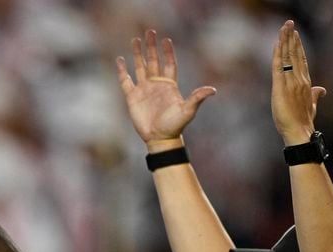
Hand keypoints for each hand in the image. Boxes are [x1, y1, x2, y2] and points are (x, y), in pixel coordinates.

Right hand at [116, 30, 215, 146]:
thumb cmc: (175, 125)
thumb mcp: (187, 110)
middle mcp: (156, 84)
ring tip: (135, 40)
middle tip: (149, 32)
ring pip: (140, 67)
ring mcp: (144, 89)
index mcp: (169, 85)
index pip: (169, 63)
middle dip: (151, 47)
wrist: (159, 138)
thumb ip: (197, 98)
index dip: (168, 52)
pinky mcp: (132, 97)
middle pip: (153, 61)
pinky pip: (126, 81)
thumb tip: (212, 90)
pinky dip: (122, 70)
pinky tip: (120, 60)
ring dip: (137, 54)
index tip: (166, 40)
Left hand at [271, 20, 326, 144]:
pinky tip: (276, 44)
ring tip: (284, 27)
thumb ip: (316, 95)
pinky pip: (278, 66)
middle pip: (295, 54)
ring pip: (288, 57)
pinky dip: (277, 54)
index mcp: (305, 82)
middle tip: (289, 24)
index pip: (301, 60)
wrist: (300, 132)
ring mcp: (291, 82)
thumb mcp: (311, 105)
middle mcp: (300, 79)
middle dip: (292, 38)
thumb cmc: (304, 121)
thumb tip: (322, 89)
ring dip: (285, 41)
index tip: (295, 34)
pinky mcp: (281, 87)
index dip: (298, 46)